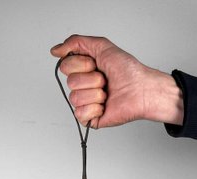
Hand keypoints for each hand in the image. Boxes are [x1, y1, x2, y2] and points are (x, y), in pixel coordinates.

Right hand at [51, 35, 183, 128]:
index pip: (66, 66)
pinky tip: (104, 106)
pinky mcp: (90, 119)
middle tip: (105, 80)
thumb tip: (55, 51)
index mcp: (83, 70)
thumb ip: (76, 43)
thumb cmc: (128, 71)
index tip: (96, 64)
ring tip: (107, 94)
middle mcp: (83, 86)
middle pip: (70, 82)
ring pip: (75, 98)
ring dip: (95, 93)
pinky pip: (79, 114)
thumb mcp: (102, 46)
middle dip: (91, 79)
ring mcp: (86, 103)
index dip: (82, 64)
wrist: (141, 90)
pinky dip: (94, 109)